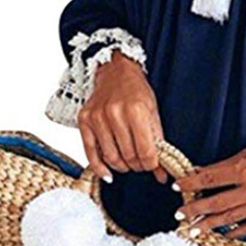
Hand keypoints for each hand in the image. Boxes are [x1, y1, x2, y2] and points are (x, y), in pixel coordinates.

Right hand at [77, 54, 166, 183]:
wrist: (116, 71)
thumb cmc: (136, 91)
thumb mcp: (153, 112)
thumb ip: (158, 142)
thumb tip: (162, 172)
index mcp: (136, 110)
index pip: (145, 151)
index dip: (151, 164)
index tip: (153, 166)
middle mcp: (115, 113)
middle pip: (129, 156)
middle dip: (138, 165)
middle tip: (142, 164)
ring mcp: (97, 117)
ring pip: (111, 157)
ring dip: (122, 166)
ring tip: (129, 163)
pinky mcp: (84, 120)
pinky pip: (90, 152)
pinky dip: (100, 167)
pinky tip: (108, 173)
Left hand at [173, 126, 245, 238]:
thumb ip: (225, 166)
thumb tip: (202, 176)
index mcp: (244, 169)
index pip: (208, 179)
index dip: (190, 183)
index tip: (177, 187)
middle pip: (215, 203)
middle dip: (194, 210)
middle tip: (179, 215)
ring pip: (230, 218)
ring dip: (209, 224)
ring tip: (194, 229)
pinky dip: (236, 231)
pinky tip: (224, 233)